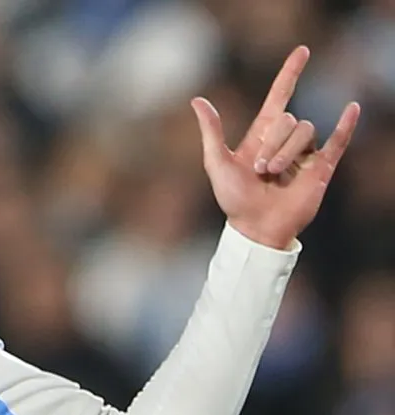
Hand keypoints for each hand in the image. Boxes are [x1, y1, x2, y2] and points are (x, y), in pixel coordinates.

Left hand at [191, 46, 360, 249]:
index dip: (290, 73)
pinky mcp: (321, 167)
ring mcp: (304, 153)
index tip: (302, 51)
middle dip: (272, 144)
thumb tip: (197, 100)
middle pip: (288, 120)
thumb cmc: (233, 198)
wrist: (255, 227)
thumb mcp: (217, 162)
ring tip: (274, 175)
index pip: (280, 96)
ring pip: (305, 131)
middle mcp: (285, 140)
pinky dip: (346, 125)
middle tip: (260, 170)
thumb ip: (211, 131)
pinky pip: (338, 141)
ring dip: (287, 153)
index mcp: (262, 134)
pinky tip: (352, 109)